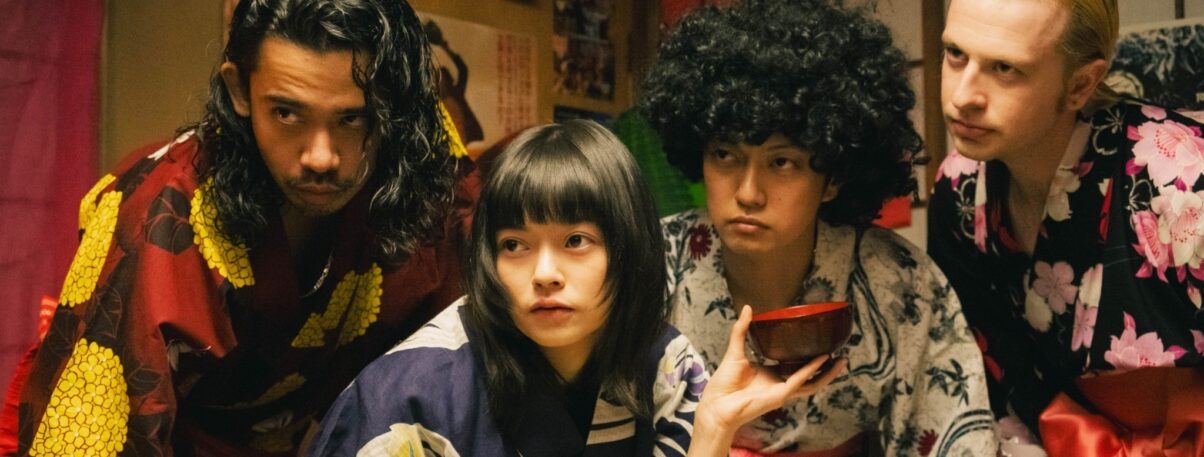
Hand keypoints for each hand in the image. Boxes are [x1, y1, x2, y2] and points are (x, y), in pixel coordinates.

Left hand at [688, 305, 845, 455]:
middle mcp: (779, 383)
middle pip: (810, 376)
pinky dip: (811, 371)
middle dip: (826, 367)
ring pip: (812, 383)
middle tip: (841, 353)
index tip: (820, 345)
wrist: (717, 403)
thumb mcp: (735, 351)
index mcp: (771, 374)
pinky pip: (799, 382)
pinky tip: (822, 360)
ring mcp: (781, 390)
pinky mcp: (779, 395)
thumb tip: (748, 308)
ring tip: (842, 360)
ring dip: (828, 373)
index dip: (809, 357)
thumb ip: (742, 330)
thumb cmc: (723, 383)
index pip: (795, 366)